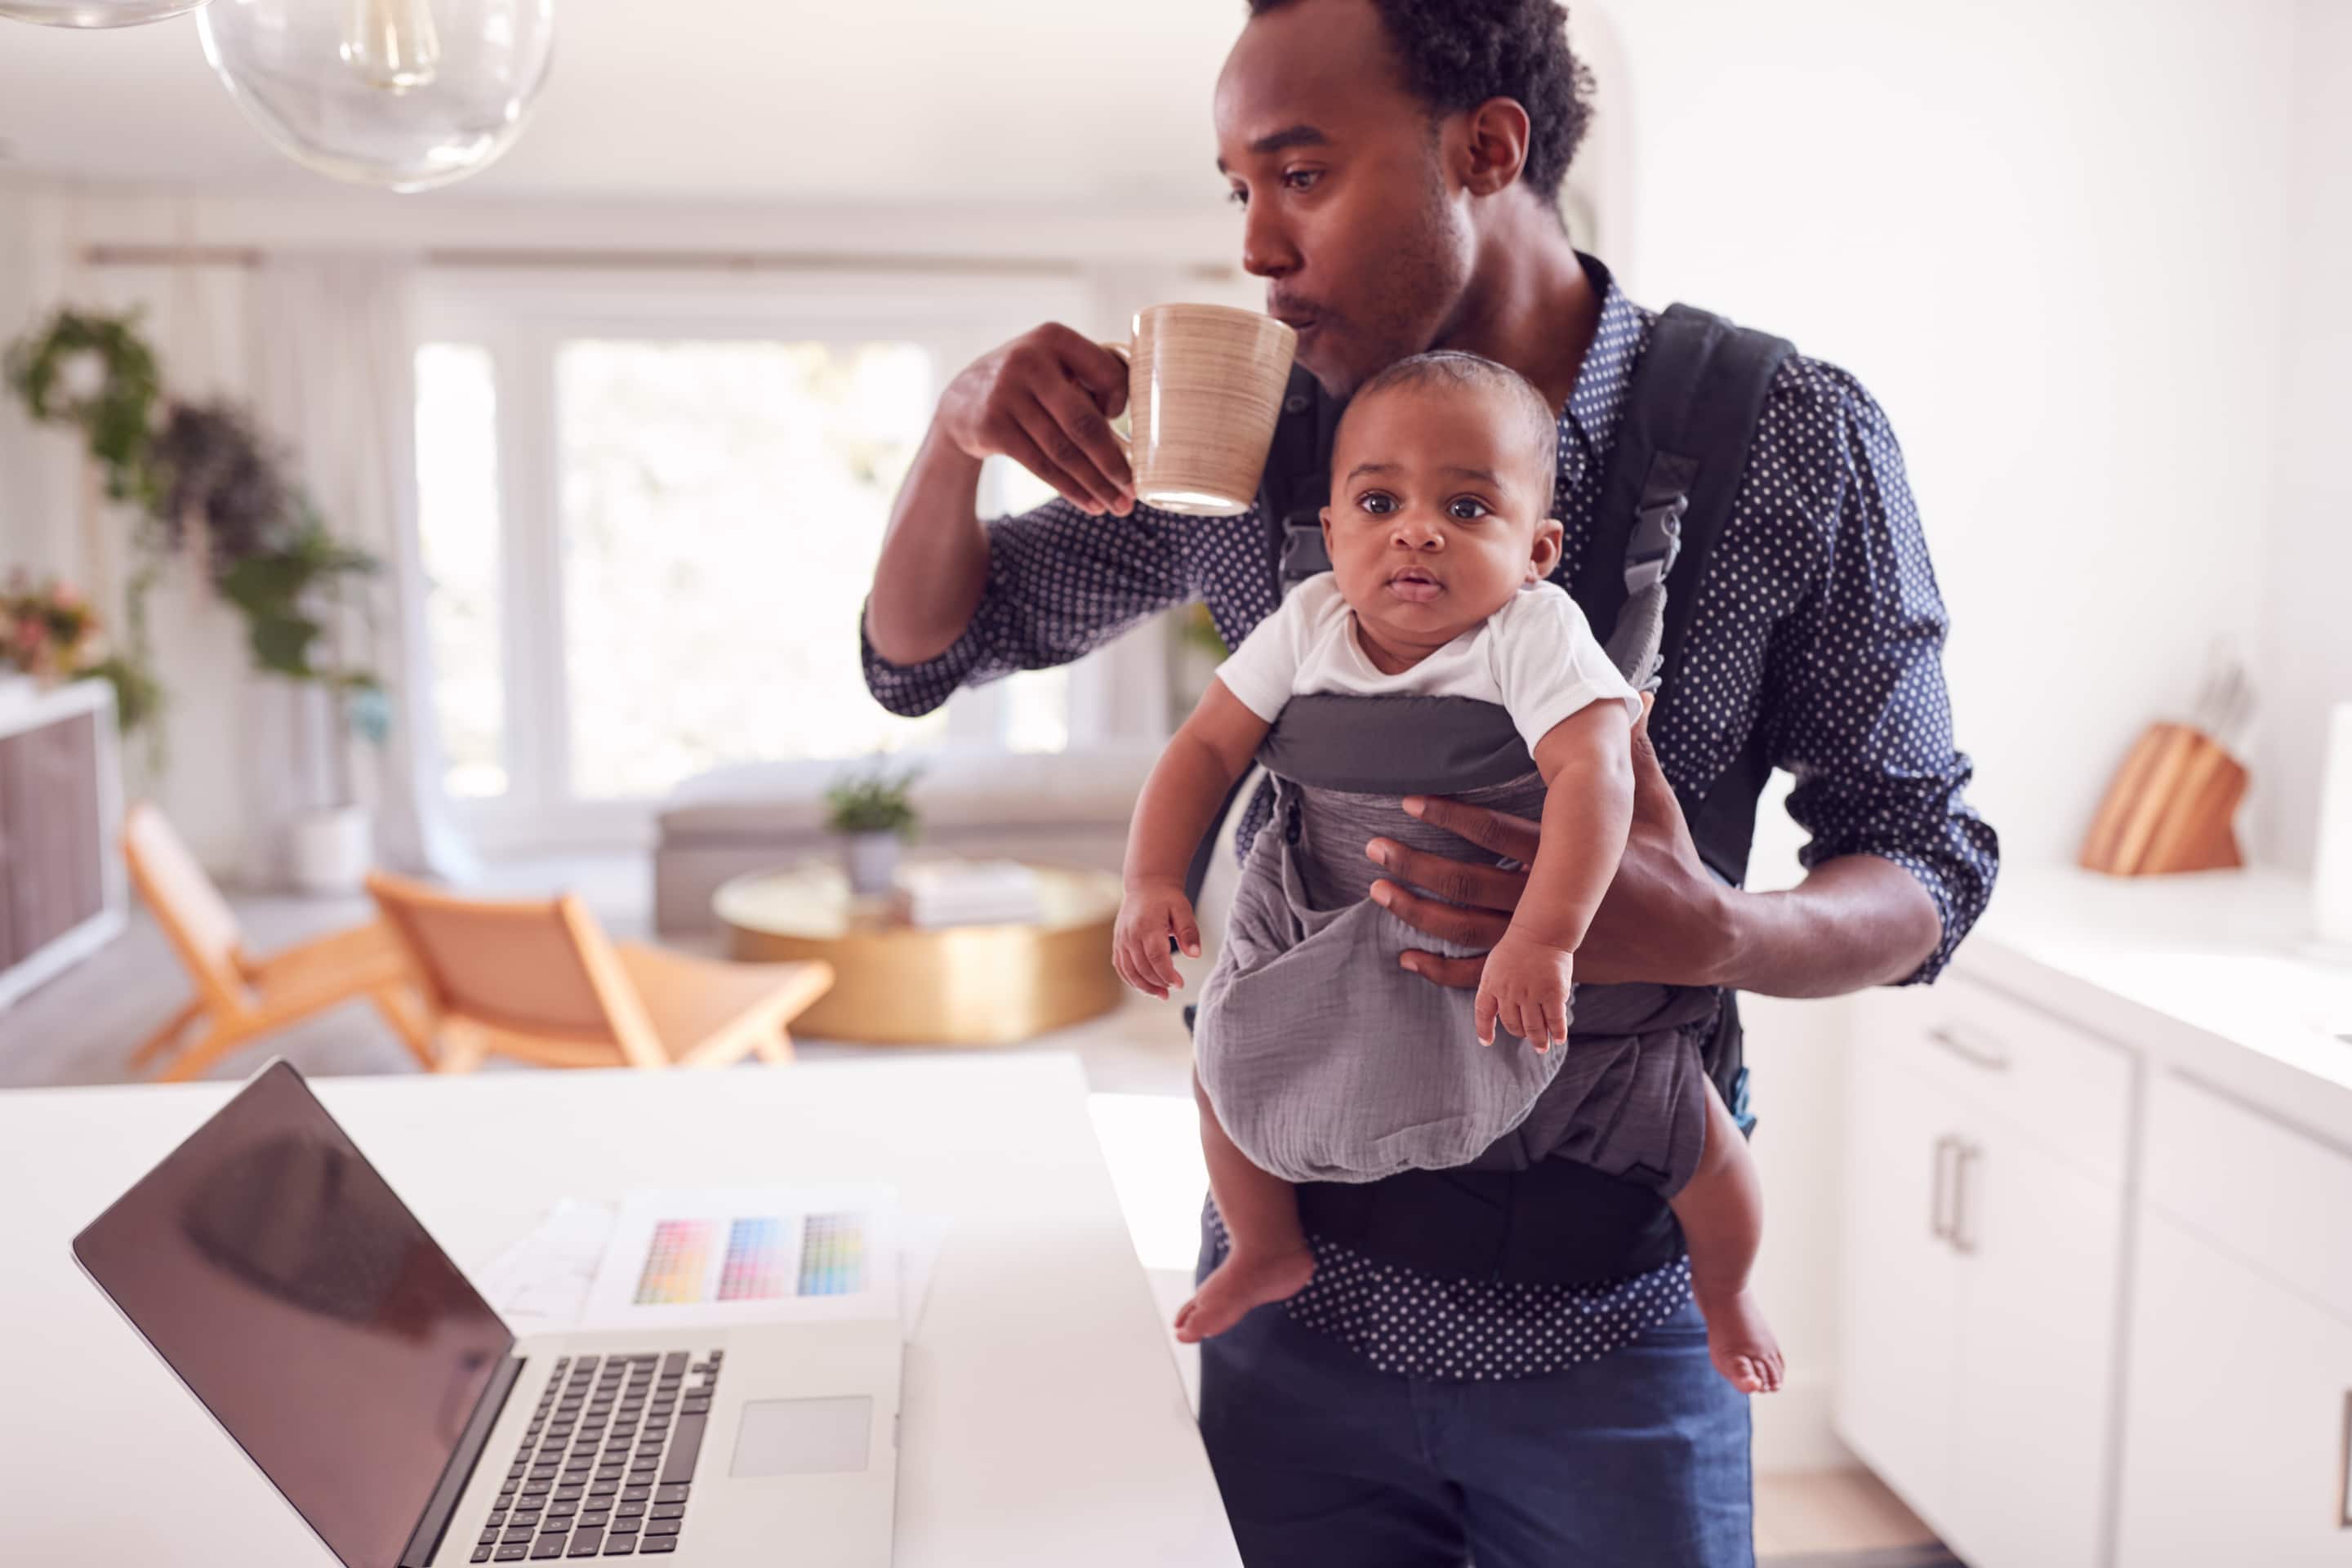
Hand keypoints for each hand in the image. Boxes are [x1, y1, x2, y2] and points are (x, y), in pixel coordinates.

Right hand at [938, 324, 1134, 516]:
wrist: (962, 401)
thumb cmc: (1030, 385)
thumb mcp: (1056, 364)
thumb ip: (1092, 379)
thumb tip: (1143, 425)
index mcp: (1055, 337)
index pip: (1106, 374)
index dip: (1122, 403)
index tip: (1125, 425)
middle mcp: (1029, 360)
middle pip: (1083, 422)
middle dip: (1113, 462)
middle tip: (1134, 490)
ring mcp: (1006, 394)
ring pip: (1063, 450)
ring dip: (1095, 483)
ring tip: (1118, 506)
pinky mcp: (991, 426)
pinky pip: (1041, 465)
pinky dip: (1070, 488)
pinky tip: (1090, 503)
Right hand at [1114, 879, 1200, 1001]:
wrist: (1146, 885)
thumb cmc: (1166, 898)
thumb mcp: (1183, 910)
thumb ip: (1189, 932)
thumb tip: (1195, 955)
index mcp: (1148, 925)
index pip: (1156, 957)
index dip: (1167, 975)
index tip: (1179, 985)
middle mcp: (1131, 934)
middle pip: (1142, 967)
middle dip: (1158, 983)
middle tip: (1173, 989)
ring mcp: (1121, 939)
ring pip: (1129, 971)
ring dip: (1144, 986)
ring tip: (1161, 994)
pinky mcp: (1117, 943)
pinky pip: (1121, 967)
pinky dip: (1132, 980)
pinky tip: (1145, 986)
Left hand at [1368, 693, 1739, 988]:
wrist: (1698, 936)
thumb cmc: (1672, 860)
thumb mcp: (1656, 803)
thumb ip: (1636, 750)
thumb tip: (1635, 694)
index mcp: (1574, 858)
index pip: (1499, 836)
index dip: (1452, 819)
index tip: (1409, 802)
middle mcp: (1553, 902)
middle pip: (1470, 885)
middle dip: (1417, 866)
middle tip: (1374, 845)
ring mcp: (1548, 943)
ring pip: (1468, 931)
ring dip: (1418, 913)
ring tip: (1378, 890)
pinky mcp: (1549, 969)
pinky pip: (1487, 975)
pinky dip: (1443, 971)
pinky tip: (1406, 956)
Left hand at [1474, 930, 1573, 1049]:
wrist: (1541, 932)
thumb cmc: (1518, 947)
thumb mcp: (1496, 964)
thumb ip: (1494, 986)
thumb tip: (1496, 1009)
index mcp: (1491, 984)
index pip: (1483, 1013)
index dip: (1484, 1029)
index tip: (1487, 1042)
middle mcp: (1509, 993)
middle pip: (1512, 1024)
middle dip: (1520, 1034)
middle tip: (1528, 1037)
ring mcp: (1531, 995)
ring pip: (1533, 1028)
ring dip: (1538, 1040)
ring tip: (1542, 1047)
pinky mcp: (1552, 994)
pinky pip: (1555, 1020)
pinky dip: (1558, 1032)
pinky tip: (1560, 1039)